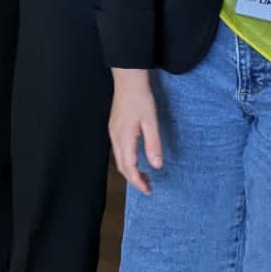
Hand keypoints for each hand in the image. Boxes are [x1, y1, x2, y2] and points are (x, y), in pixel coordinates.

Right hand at [110, 68, 163, 194]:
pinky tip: (137, 160)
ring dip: (130, 170)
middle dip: (134, 179)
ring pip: (119, 159)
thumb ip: (153, 145)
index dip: (138, 181)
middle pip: (121, 166)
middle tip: (148, 187)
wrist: (128, 80)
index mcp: (124, 137)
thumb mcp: (151, 122)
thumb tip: (156, 166)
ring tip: (145, 176)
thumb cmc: (141, 99)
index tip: (149, 191)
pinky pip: (119, 150)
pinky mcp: (114, 128)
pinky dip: (127, 161)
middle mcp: (115, 137)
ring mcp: (113, 132)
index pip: (129, 166)